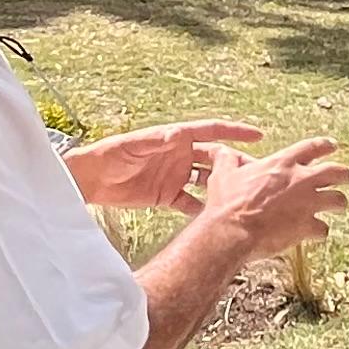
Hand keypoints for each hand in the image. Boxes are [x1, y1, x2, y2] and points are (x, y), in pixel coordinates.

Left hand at [66, 119, 263, 216]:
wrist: (92, 179)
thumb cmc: (112, 153)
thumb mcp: (135, 144)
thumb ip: (157, 140)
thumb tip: (177, 134)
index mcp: (176, 138)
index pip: (210, 131)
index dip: (234, 132)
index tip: (256, 135)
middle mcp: (180, 156)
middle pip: (214, 157)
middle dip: (233, 163)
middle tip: (253, 172)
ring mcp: (175, 177)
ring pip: (206, 181)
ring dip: (221, 186)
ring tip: (238, 196)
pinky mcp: (167, 196)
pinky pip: (191, 203)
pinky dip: (202, 209)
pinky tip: (214, 216)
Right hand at [193, 136, 348, 264]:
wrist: (231, 231)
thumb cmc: (227, 202)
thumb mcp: (224, 173)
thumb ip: (227, 159)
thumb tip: (221, 150)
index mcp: (283, 162)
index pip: (312, 147)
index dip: (325, 145)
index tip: (332, 145)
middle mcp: (301, 179)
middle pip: (336, 171)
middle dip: (345, 175)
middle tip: (348, 178)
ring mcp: (307, 203)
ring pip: (338, 200)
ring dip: (339, 203)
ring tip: (339, 207)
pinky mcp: (307, 226)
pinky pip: (323, 229)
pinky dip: (320, 232)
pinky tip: (316, 234)